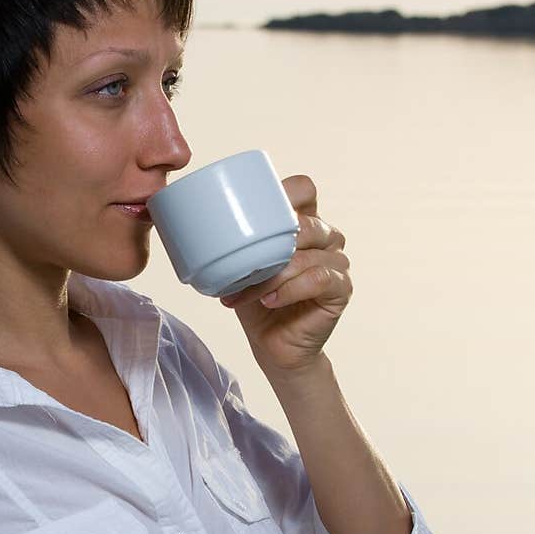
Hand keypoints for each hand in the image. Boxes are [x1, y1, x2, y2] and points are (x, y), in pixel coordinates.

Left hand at [218, 174, 351, 373]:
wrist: (272, 344)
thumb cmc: (256, 301)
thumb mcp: (240, 265)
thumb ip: (232, 241)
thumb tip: (192, 222)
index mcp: (304, 222)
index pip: (304, 189)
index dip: (284, 191)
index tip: (251, 210)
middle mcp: (326, 237)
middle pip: (306, 223)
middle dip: (268, 244)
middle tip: (241, 266)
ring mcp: (336, 262)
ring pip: (306, 255)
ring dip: (271, 275)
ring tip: (246, 292)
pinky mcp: (341, 288)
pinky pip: (318, 279)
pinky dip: (289, 289)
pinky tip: (270, 301)